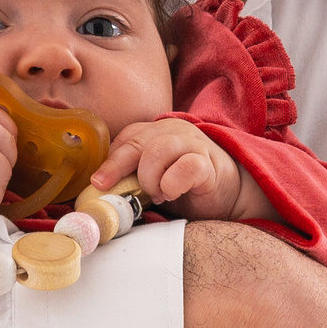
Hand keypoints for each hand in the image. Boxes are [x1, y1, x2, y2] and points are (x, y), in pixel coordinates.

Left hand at [98, 117, 266, 221]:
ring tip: (155, 195)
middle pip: (137, 141)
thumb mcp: (153, 179)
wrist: (229, 195)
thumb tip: (98, 191)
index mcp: (158, 132)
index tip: (97, 182)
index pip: (128, 137)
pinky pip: (185, 167)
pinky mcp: (208, 162)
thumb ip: (131, 177)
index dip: (110, 159)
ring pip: (158, 150)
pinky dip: (172, 184)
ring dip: (149, 178)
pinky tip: (172, 194)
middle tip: (104, 186)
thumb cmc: (186, 187)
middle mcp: (174, 131)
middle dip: (116, 166)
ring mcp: (193, 144)